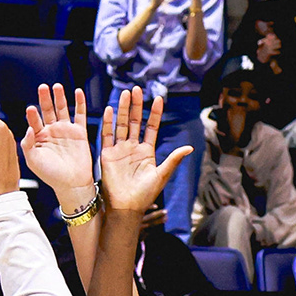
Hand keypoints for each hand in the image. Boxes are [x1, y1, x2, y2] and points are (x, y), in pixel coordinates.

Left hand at [20, 82, 95, 209]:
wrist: (71, 184)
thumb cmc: (51, 175)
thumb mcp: (33, 161)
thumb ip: (27, 144)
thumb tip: (28, 128)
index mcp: (39, 138)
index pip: (34, 121)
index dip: (33, 114)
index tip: (31, 108)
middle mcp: (52, 132)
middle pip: (48, 110)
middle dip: (45, 98)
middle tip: (43, 87)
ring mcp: (65, 131)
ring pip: (62, 109)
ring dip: (60, 97)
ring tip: (57, 87)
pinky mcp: (80, 132)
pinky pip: (80, 115)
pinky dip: (80, 103)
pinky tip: (78, 92)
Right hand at [96, 88, 183, 219]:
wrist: (126, 207)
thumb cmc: (145, 195)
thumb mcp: (161, 175)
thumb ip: (173, 160)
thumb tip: (189, 147)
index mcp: (146, 151)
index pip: (151, 127)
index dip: (154, 113)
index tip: (158, 98)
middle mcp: (132, 148)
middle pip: (134, 122)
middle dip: (135, 106)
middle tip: (137, 89)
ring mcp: (119, 150)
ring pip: (121, 125)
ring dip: (122, 109)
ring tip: (125, 94)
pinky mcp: (107, 155)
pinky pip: (107, 136)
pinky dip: (108, 123)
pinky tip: (109, 109)